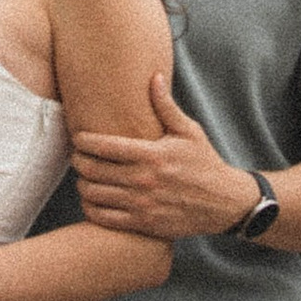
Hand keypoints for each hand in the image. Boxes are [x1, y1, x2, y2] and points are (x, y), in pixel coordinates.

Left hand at [72, 73, 265, 241]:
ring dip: (82, 184)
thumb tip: (154, 76)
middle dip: (78, 161)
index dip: (83, 141)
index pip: (104, 145)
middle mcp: (144, 180)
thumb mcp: (189, 131)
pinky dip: (90, 208)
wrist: (223, 203)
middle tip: (77, 157)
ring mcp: (142, 204)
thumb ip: (166, 106)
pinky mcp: (143, 224)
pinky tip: (93, 199)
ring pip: (94, 194)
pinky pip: (103, 218)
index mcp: (152, 155)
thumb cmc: (204, 163)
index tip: (78, 138)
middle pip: (92, 169)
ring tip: (84, 177)